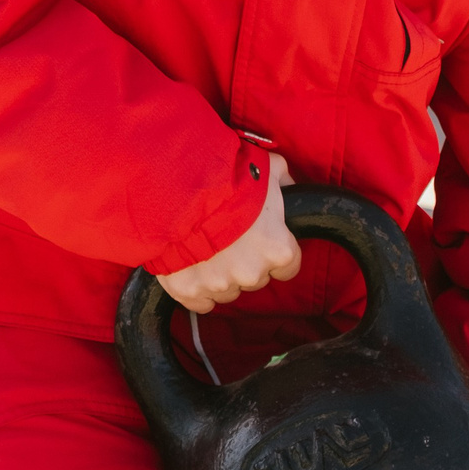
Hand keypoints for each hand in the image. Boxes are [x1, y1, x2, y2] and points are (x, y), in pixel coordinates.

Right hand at [157, 153, 299, 313]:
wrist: (177, 183)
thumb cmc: (227, 174)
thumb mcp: (268, 167)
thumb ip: (284, 183)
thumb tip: (291, 189)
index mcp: (278, 249)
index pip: (289, 266)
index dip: (275, 251)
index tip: (263, 241)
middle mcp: (252, 273)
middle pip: (256, 278)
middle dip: (245, 260)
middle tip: (229, 235)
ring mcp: (219, 285)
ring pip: (228, 290)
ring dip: (220, 274)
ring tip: (206, 245)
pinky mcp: (189, 291)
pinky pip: (201, 302)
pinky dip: (197, 289)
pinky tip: (191, 266)